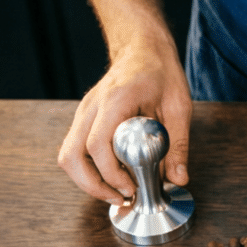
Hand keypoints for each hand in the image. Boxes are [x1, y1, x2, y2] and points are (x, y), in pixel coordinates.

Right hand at [58, 36, 191, 204]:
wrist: (142, 48)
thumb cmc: (161, 73)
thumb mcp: (179, 107)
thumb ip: (178, 144)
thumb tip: (178, 179)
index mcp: (115, 100)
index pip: (97, 145)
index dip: (111, 173)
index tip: (132, 187)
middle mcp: (91, 106)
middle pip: (71, 156)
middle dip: (92, 185)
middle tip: (120, 198)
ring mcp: (83, 112)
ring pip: (67, 155)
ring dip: (87, 181)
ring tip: (116, 193)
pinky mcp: (84, 118)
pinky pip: (75, 149)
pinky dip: (88, 169)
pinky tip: (112, 177)